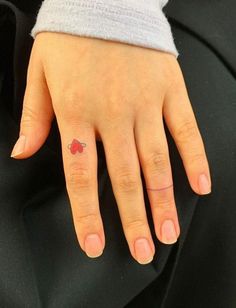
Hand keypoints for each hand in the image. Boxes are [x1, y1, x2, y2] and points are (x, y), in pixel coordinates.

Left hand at [11, 32, 210, 264]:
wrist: (103, 0)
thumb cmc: (71, 37)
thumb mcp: (40, 72)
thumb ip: (35, 117)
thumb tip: (25, 153)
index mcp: (77, 112)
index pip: (82, 176)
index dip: (88, 215)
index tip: (96, 244)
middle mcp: (113, 114)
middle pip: (125, 178)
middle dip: (134, 220)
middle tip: (144, 250)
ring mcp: (146, 103)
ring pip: (157, 163)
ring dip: (164, 201)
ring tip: (169, 231)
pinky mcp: (170, 91)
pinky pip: (186, 130)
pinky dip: (195, 159)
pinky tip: (200, 185)